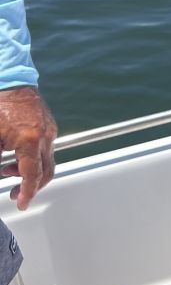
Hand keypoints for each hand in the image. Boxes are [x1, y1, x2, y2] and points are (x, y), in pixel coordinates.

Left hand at [0, 86, 57, 210]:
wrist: (12, 81)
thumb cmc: (1, 106)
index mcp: (29, 140)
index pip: (31, 175)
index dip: (26, 193)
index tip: (22, 203)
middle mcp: (44, 136)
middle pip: (46, 172)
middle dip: (31, 186)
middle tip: (15, 193)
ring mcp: (50, 130)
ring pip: (47, 161)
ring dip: (30, 171)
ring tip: (7, 170)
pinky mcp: (50, 125)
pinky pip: (46, 149)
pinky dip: (34, 158)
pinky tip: (15, 155)